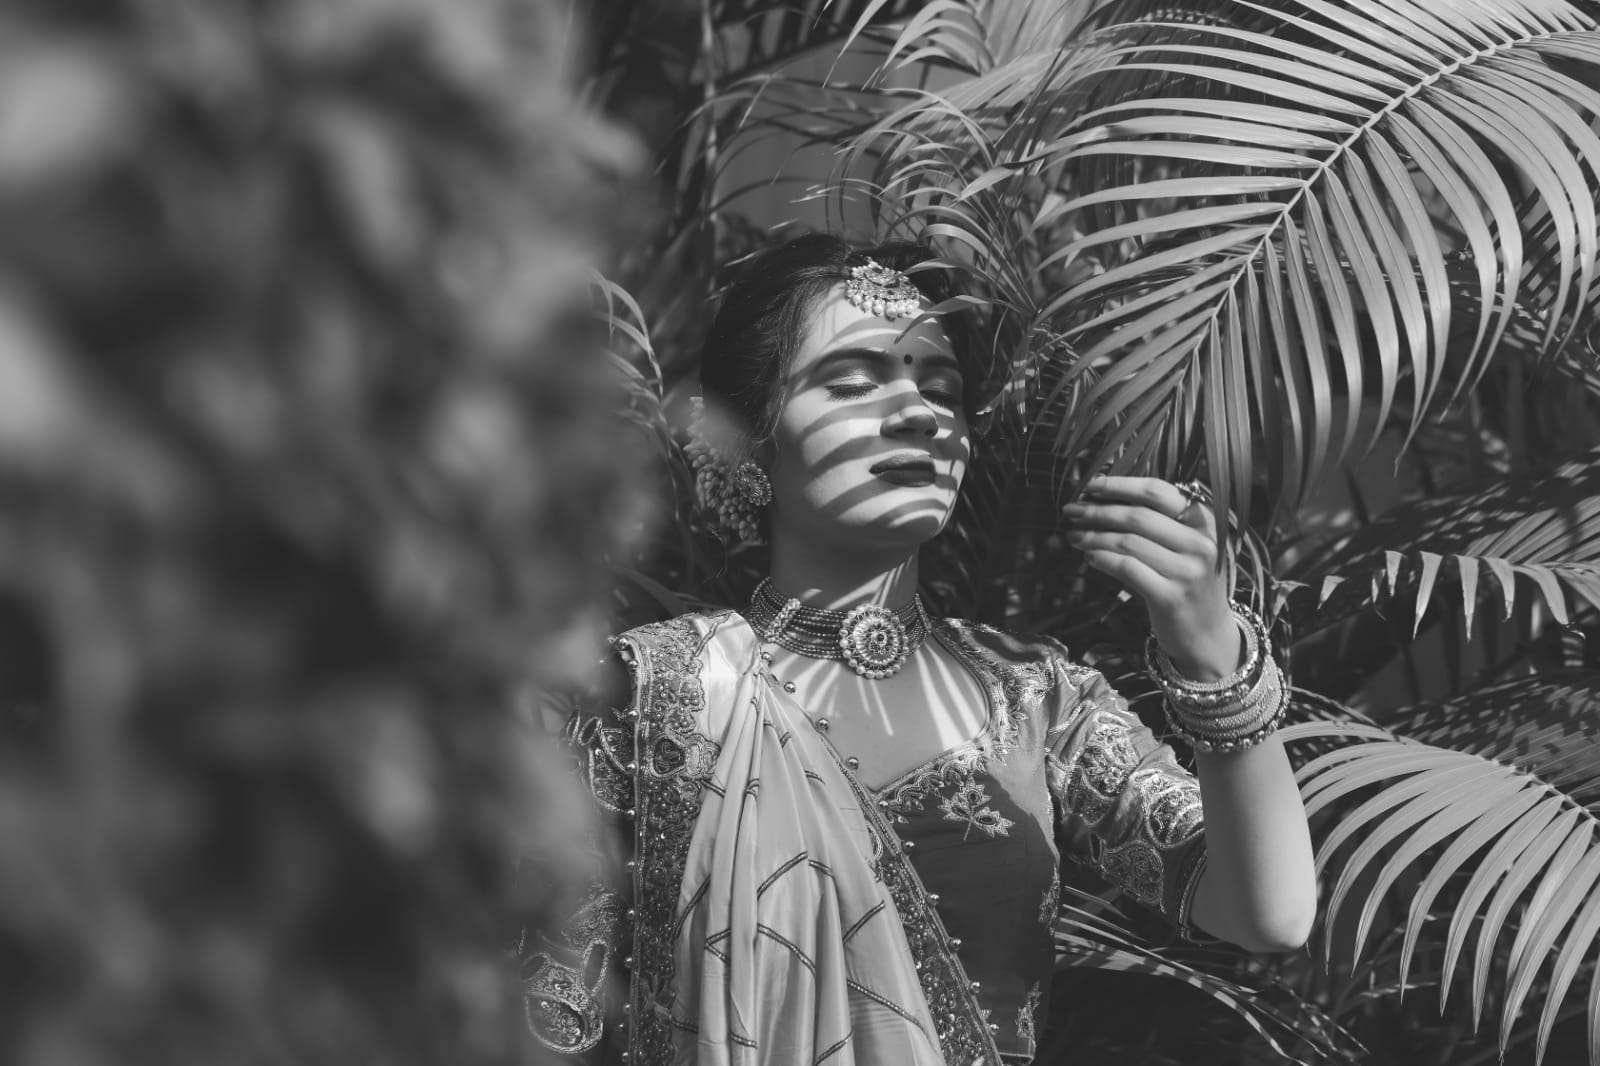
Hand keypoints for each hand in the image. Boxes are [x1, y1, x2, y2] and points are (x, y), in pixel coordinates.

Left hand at [1062, 475, 1240, 679]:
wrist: (1208, 635)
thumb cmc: (1188, 583)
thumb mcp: (1185, 547)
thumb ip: (1157, 522)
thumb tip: (1102, 499)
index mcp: (1206, 521)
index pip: (1157, 491)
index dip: (1120, 485)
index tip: (1089, 485)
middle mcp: (1201, 543)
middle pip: (1138, 515)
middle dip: (1098, 510)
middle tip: (1070, 511)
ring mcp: (1188, 571)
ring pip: (1128, 542)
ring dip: (1094, 536)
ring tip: (1074, 536)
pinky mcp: (1171, 596)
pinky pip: (1126, 568)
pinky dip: (1102, 559)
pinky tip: (1089, 557)